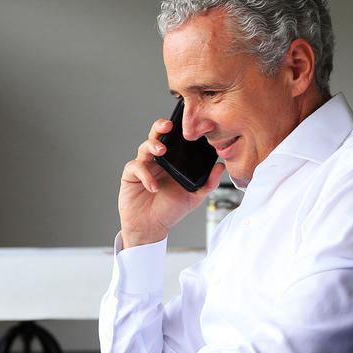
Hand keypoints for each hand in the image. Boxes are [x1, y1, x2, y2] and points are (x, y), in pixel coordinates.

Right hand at [119, 118, 225, 247]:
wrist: (151, 227)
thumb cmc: (170, 210)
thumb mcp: (194, 197)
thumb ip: (208, 182)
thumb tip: (221, 167)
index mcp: (172, 161)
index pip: (175, 139)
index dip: (178, 130)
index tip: (187, 124)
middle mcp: (157, 160)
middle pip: (156, 135)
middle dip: (161, 127)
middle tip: (168, 126)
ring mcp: (144, 166)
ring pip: (144, 147)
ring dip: (152, 145)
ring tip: (161, 151)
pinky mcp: (131, 175)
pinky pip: (136, 167)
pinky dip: (145, 174)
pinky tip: (153, 186)